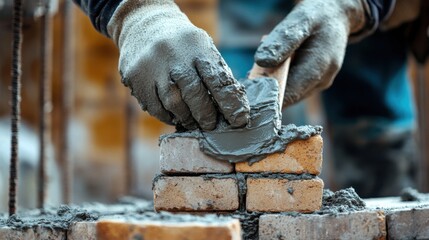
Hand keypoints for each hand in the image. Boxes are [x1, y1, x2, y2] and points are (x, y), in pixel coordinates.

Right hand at [108, 1, 249, 130]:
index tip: (238, 120)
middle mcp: (173, 54)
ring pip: (173, 103)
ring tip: (193, 122)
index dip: (229, 103)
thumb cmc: (183, 44)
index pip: (217, 79)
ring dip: (186, 118)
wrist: (145, 24)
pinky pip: (154, 107)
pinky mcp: (135, 76)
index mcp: (197, 46)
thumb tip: (234, 107)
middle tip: (211, 125)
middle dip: (206, 114)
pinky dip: (167, 116)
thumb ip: (216, 74)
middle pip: (193, 93)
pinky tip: (174, 117)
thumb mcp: (202, 48)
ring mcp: (151, 65)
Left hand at [255, 0, 366, 106]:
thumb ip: (283, 40)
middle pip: (287, 96)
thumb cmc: (318, 16)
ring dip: (271, 83)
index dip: (267, 97)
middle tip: (248, 77)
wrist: (336, 16)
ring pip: (288, 92)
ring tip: (259, 67)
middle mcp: (321, 81)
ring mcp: (318, 84)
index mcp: (320, 66)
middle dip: (266, 89)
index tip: (248, 92)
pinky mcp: (312, 82)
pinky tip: (269, 66)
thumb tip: (262, 61)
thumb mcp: (301, 20)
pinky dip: (278, 78)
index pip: (289, 94)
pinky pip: (291, 86)